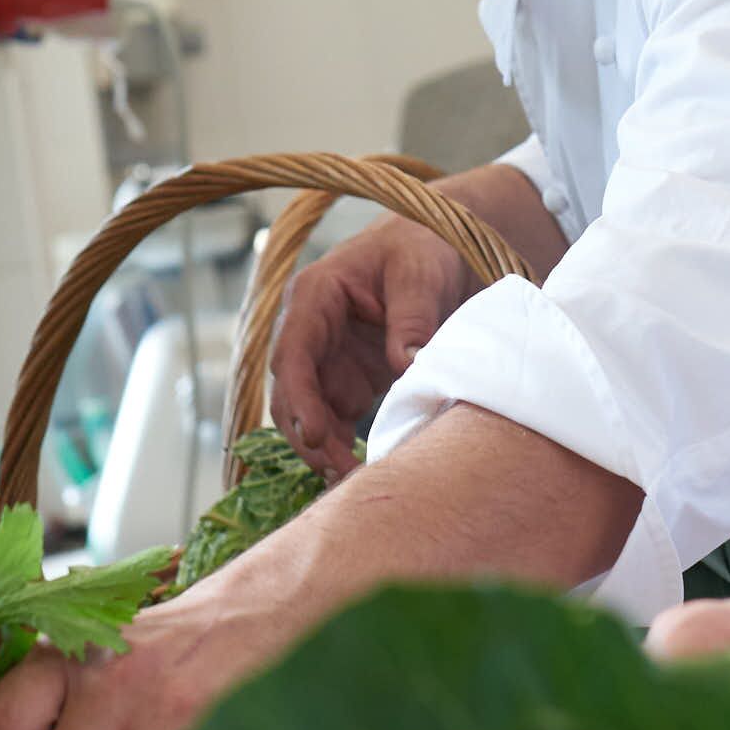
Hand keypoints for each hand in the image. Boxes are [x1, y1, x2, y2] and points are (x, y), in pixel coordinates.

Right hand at [265, 216, 483, 476]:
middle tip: (340, 473)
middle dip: (308, 435)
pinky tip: (356, 474)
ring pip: (307, 414)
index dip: (300, 397)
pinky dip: (340, 448)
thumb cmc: (422, 248)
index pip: (293, 352)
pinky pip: (333, 422)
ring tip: (350, 481)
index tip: (318, 434)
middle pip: (291, 392)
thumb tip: (405, 365)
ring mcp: (326, 360)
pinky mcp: (345, 382)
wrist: (439, 249)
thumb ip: (411, 318)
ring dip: (322, 448)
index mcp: (314, 296)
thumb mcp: (420, 273)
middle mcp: (310, 332)